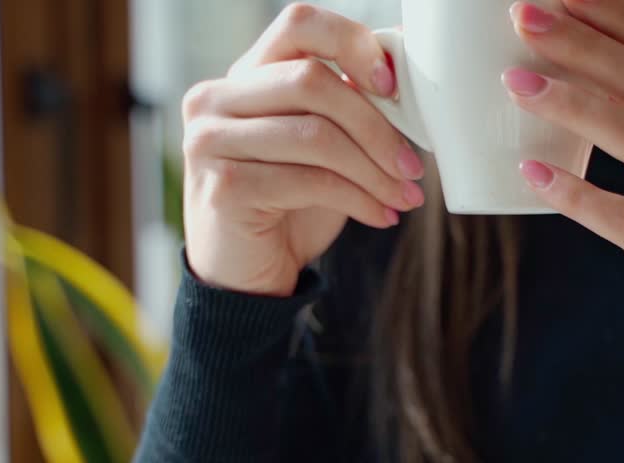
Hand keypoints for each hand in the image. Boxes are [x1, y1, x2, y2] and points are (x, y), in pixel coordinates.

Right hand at [181, 3, 425, 295]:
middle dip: (376, 126)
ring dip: (374, 170)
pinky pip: (309, 181)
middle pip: (312, 80)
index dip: (352, 44)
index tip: (392, 85)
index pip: (298, 23)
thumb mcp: (321, 146)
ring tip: (404, 196)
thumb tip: (405, 70)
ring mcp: (211, 141)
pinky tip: (381, 216)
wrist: (248, 276)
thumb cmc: (291, 205)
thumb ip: (345, 105)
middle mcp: (216, 98)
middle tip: (413, 165)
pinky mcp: (223, 186)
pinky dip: (358, 199)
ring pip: (315, 135)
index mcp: (245, 74)